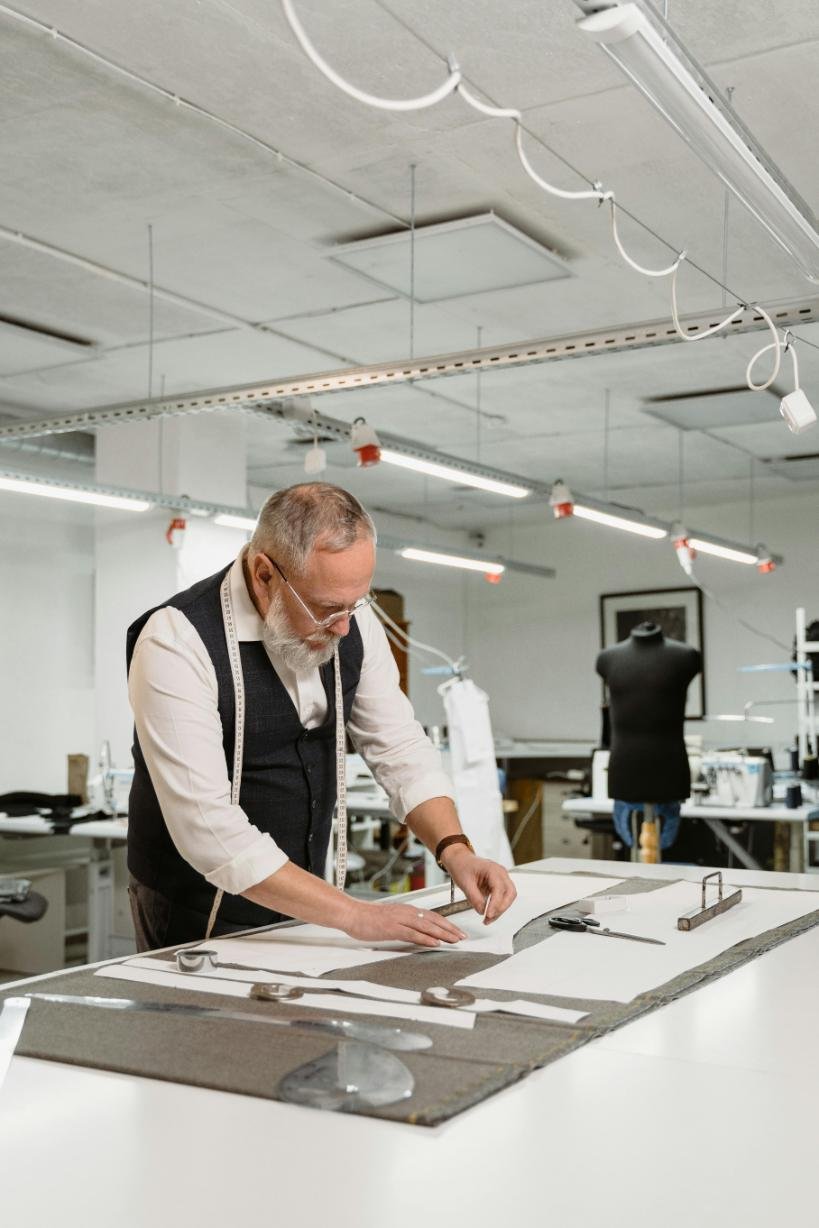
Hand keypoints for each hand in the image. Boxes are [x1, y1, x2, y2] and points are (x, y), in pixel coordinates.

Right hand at [343, 900, 466, 948]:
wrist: (352, 914)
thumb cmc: (368, 918)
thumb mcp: (391, 919)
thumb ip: (404, 924)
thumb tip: (417, 932)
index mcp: (407, 910)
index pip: (432, 916)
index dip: (446, 923)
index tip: (457, 931)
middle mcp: (406, 912)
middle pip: (434, 920)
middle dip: (450, 928)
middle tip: (463, 937)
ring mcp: (400, 919)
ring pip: (427, 926)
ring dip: (443, 933)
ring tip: (455, 940)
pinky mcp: (392, 928)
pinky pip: (413, 933)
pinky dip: (425, 938)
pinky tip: (435, 943)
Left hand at [441, 846, 516, 923]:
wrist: (460, 860)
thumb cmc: (462, 866)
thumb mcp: (465, 883)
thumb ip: (474, 898)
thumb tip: (482, 911)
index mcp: (492, 869)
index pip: (499, 889)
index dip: (496, 904)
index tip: (488, 914)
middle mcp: (500, 872)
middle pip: (510, 893)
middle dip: (501, 908)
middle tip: (489, 918)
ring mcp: (501, 878)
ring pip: (508, 896)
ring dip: (500, 909)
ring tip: (488, 919)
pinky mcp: (499, 884)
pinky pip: (503, 897)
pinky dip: (497, 906)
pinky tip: (489, 913)